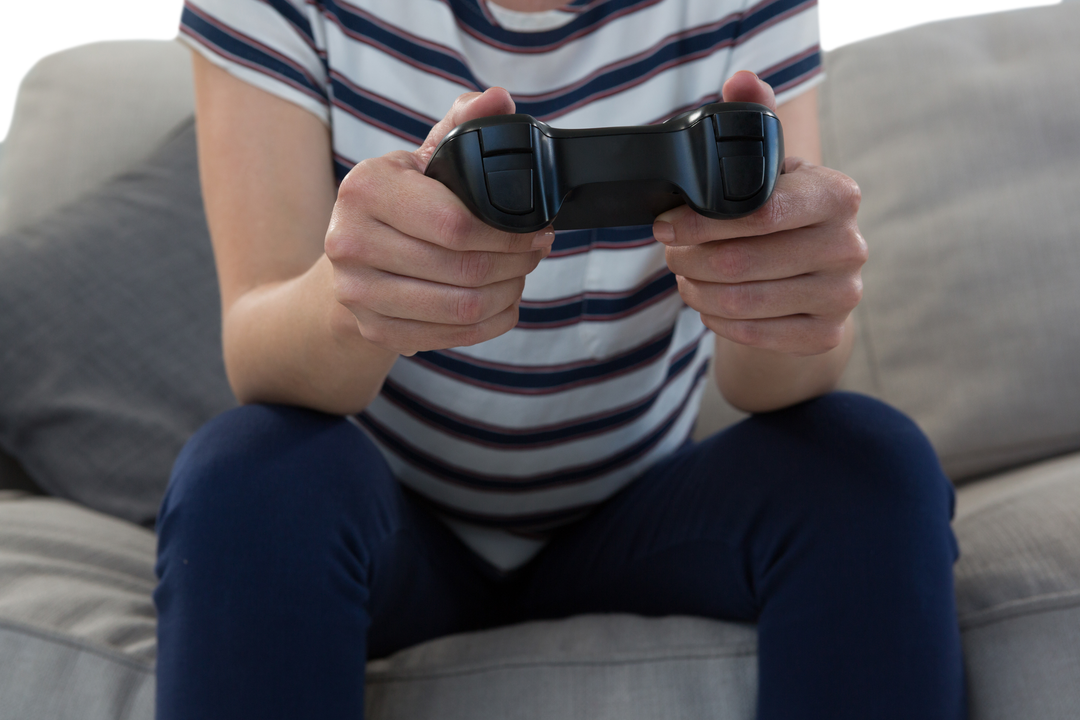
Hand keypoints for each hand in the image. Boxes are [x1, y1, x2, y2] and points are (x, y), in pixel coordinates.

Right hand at [324, 88, 553, 355]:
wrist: (349, 257)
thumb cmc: (399, 203)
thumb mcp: (424, 158)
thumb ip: (463, 124)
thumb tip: (498, 99)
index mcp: (365, 189)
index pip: (456, 223)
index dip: (510, 233)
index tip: (540, 229)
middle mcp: (349, 242)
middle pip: (464, 269)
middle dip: (517, 262)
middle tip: (536, 252)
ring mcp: (357, 292)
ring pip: (462, 307)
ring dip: (508, 293)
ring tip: (522, 275)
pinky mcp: (374, 329)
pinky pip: (452, 336)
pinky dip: (491, 323)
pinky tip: (503, 303)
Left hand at [655, 72, 866, 356]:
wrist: (811, 278)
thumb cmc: (781, 214)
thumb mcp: (771, 166)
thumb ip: (755, 119)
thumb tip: (741, 80)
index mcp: (837, 194)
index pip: (758, 213)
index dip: (700, 222)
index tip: (664, 224)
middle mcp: (849, 246)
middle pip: (743, 262)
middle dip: (689, 258)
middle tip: (670, 252)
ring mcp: (843, 295)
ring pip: (743, 302)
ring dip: (697, 290)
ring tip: (685, 276)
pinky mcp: (827, 334)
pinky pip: (755, 335)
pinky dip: (718, 321)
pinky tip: (708, 304)